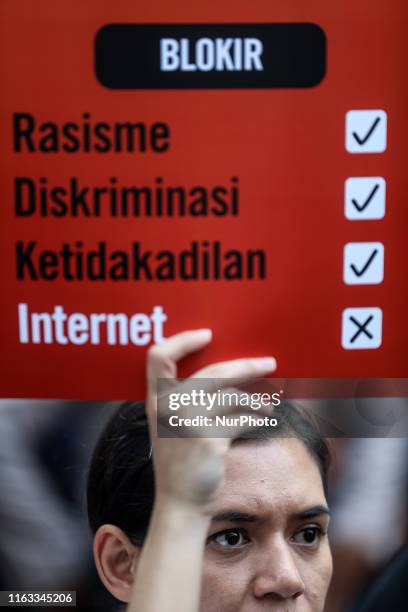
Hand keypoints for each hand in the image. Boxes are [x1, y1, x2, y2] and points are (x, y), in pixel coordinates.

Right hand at [146, 329, 276, 509]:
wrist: (180, 502)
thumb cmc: (179, 461)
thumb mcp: (170, 425)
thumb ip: (184, 399)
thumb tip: (228, 372)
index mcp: (155, 400)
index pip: (158, 357)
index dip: (182, 340)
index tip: (207, 335)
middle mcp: (169, 407)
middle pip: (214, 372)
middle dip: (247, 366)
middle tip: (270, 363)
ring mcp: (189, 422)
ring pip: (235, 396)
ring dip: (258, 399)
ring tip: (269, 403)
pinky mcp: (209, 439)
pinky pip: (241, 419)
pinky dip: (256, 418)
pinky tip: (262, 419)